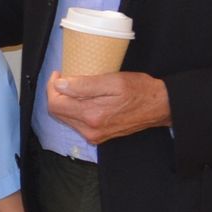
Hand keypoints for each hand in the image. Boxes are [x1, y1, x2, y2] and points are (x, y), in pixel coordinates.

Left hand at [44, 70, 170, 145]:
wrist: (159, 107)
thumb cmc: (139, 90)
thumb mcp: (112, 81)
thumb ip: (84, 85)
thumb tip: (60, 85)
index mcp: (92, 116)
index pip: (56, 104)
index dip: (52, 87)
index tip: (59, 74)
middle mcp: (90, 130)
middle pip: (58, 113)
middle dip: (56, 94)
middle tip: (64, 78)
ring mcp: (94, 136)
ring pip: (66, 118)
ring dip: (65, 102)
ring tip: (74, 86)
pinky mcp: (98, 136)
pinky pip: (76, 123)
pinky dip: (74, 109)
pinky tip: (83, 98)